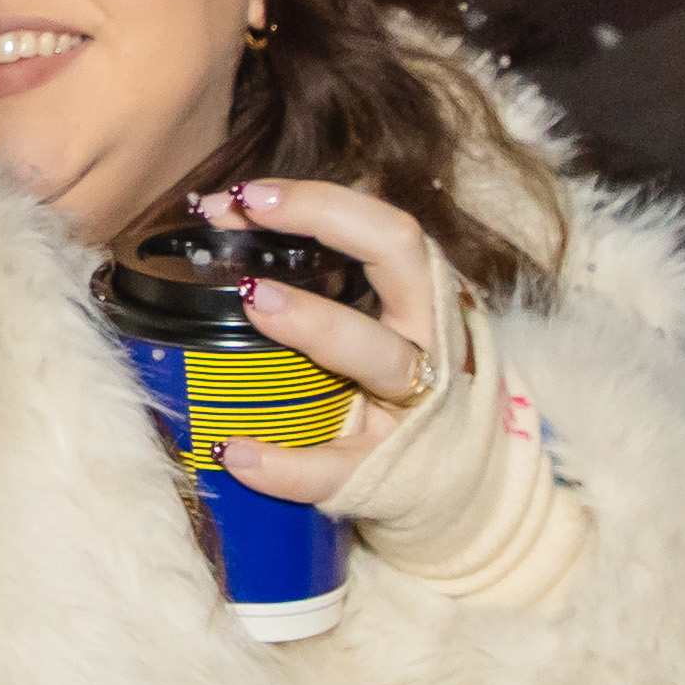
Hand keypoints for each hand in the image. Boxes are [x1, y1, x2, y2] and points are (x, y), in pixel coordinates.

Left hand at [194, 177, 464, 511]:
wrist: (457, 492)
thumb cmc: (393, 391)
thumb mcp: (376, 327)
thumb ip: (324, 279)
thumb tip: (227, 226)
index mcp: (419, 299)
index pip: (383, 226)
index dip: (320, 201)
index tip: (248, 192)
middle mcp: (427, 339)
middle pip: (401, 257)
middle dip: (327, 220)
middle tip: (249, 208)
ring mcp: (414, 406)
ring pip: (381, 354)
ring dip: (316, 320)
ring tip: (253, 298)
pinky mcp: (387, 473)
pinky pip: (337, 469)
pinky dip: (285, 464)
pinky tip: (238, 452)